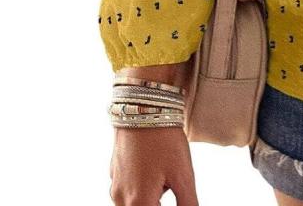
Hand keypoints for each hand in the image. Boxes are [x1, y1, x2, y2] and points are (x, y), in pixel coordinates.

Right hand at [108, 59, 196, 204]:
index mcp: (138, 203)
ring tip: (165, 172)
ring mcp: (115, 185)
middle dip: (159, 202)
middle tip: (171, 182)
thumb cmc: (163, 138)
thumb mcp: (183, 174)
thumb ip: (188, 203)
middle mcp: (120, 199)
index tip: (175, 192)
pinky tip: (155, 165)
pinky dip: (142, 185)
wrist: (142, 106)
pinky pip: (128, 189)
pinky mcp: (114, 172)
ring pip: (134, 202)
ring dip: (150, 197)